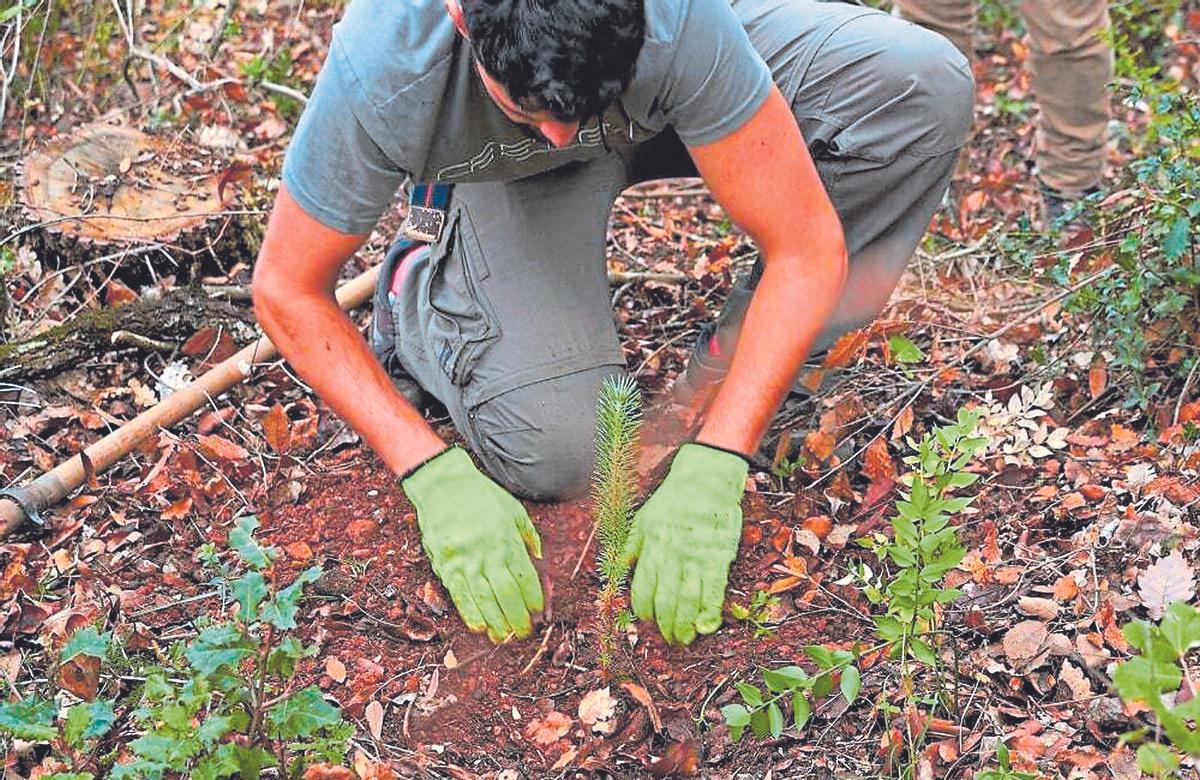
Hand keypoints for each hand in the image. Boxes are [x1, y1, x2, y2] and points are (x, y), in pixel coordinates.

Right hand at [401, 447, 543, 641]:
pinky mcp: (445, 565)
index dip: (534, 600)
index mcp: (507, 540)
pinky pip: (459, 596)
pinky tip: (480, 627)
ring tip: (504, 638)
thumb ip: (529, 537)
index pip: (525, 578)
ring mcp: (465, 561)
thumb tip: (540, 561)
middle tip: (523, 633)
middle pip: (506, 594)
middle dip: (517, 619)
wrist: (443, 486)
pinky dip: (471, 614)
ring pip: (483, 600)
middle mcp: (487, 553)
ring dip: (496, 623)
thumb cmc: (482, 497)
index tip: (538, 613)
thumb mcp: (514, 511)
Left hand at [625, 443, 747, 644]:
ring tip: (684, 639)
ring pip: (689, 600)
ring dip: (685, 625)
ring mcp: (698, 557)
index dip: (643, 610)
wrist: (707, 480)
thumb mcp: (642, 520)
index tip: (646, 620)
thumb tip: (613, 573)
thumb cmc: (672, 500)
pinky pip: (715, 590)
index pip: (643, 588)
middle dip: (665, 625)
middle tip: (667, 639)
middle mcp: (673, 555)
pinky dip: (711, 612)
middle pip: (666, 600)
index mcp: (652, 546)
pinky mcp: (720, 557)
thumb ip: (630, 549)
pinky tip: (707, 626)